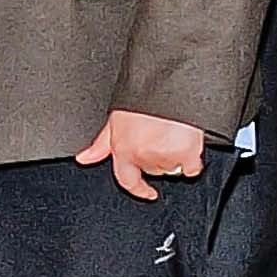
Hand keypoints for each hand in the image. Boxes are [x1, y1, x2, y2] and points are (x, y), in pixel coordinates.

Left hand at [77, 108, 210, 202]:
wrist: (168, 83)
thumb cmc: (143, 98)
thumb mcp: (115, 119)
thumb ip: (101, 144)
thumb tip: (84, 159)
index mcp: (122, 148)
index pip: (127, 181)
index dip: (139, 190)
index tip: (148, 193)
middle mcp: (142, 155)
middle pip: (153, 170)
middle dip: (157, 157)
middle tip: (160, 135)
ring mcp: (164, 156)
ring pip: (171, 168)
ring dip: (174, 155)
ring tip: (172, 132)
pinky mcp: (186, 153)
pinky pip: (191, 168)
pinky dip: (192, 159)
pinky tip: (187, 142)